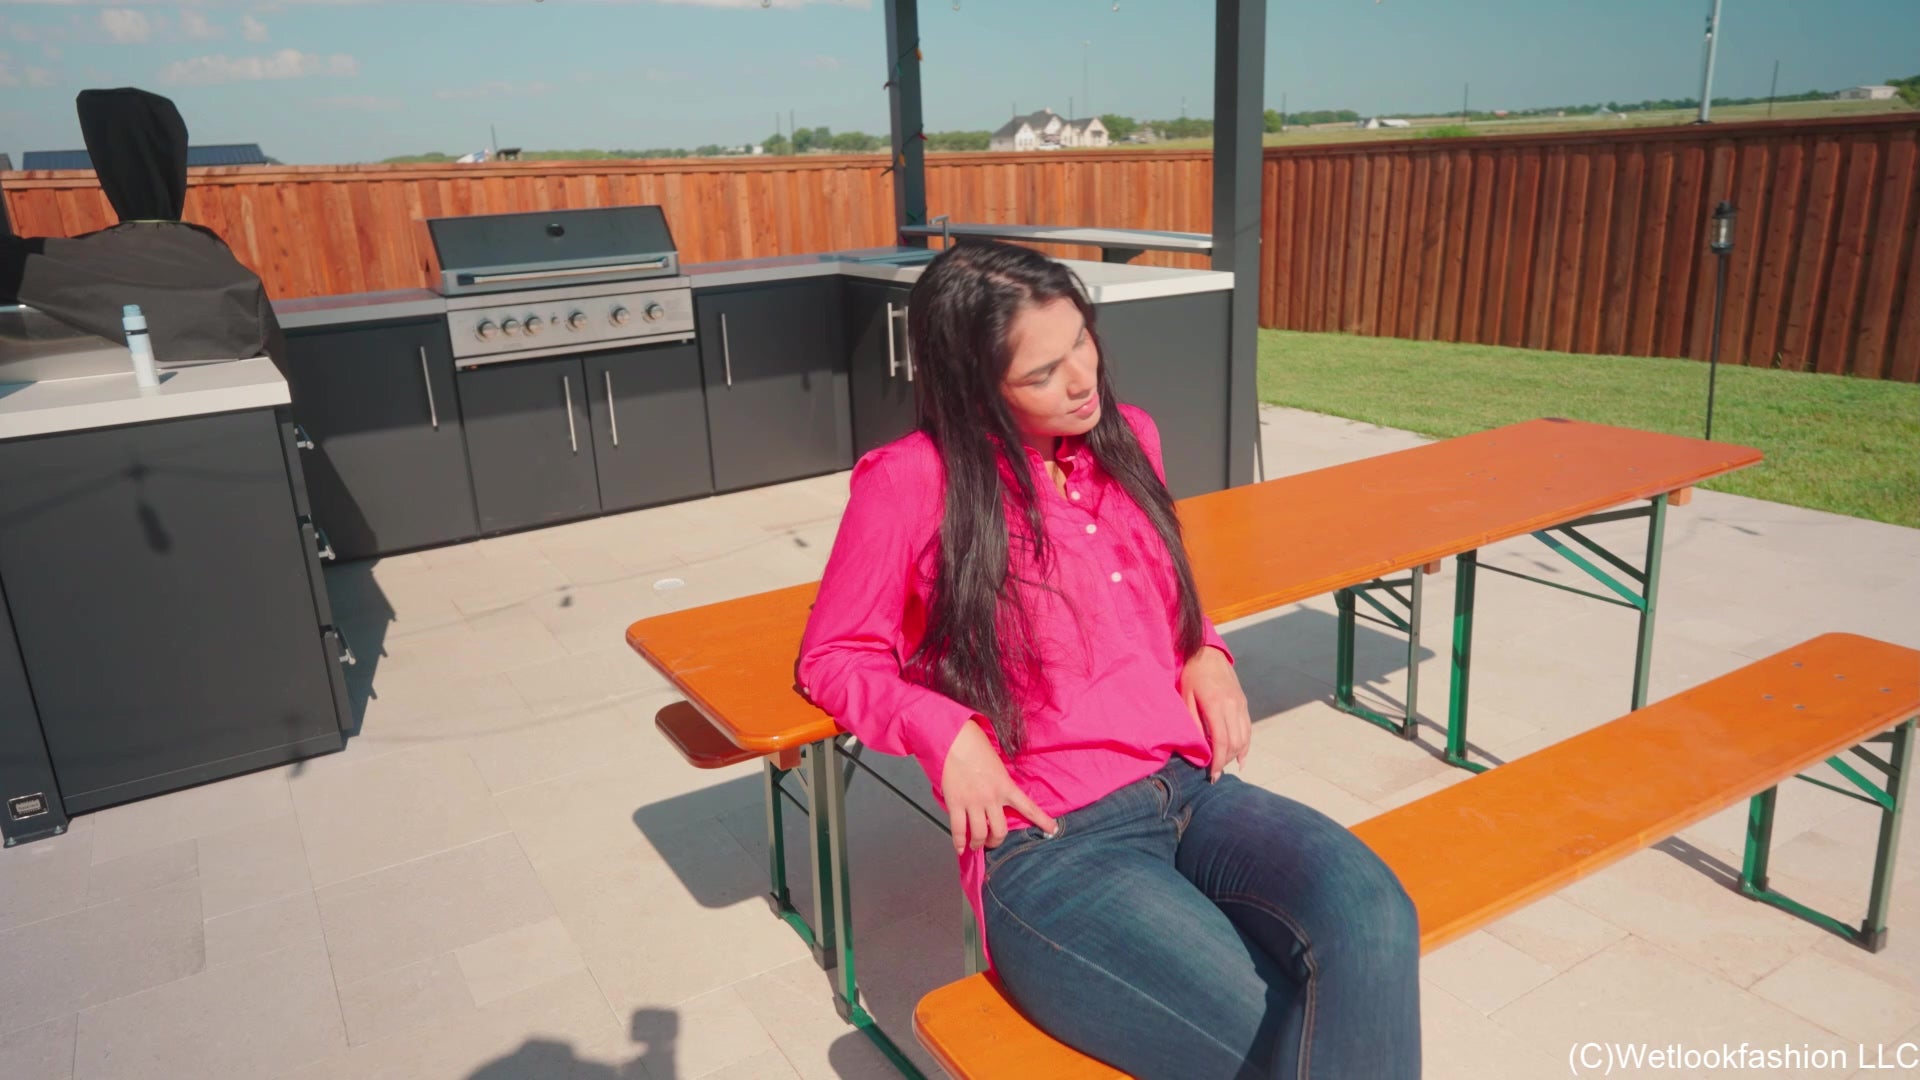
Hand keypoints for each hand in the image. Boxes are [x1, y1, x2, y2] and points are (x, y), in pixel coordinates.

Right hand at [939, 720, 1059, 853]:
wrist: (955, 740)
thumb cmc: (975, 745)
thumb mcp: (997, 764)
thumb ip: (1001, 782)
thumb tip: (1000, 793)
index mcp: (1005, 786)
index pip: (1029, 808)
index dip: (1042, 821)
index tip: (1053, 830)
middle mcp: (991, 798)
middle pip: (1000, 830)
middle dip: (997, 840)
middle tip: (993, 841)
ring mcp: (973, 802)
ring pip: (979, 834)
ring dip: (978, 843)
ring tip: (976, 844)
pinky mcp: (955, 803)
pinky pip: (958, 829)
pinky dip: (958, 842)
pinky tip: (960, 847)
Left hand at [1181, 646, 1250, 781]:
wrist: (1207, 653)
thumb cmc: (1191, 675)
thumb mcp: (1185, 697)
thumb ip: (1193, 721)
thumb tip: (1200, 747)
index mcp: (1216, 704)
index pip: (1222, 741)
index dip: (1219, 761)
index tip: (1212, 775)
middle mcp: (1233, 706)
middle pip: (1236, 742)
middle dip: (1226, 762)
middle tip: (1215, 775)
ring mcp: (1241, 704)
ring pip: (1245, 737)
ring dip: (1236, 755)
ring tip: (1224, 766)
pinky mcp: (1244, 703)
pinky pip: (1248, 729)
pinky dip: (1246, 745)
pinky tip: (1241, 758)